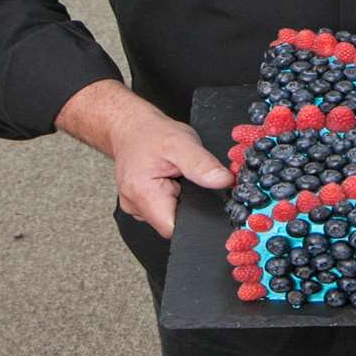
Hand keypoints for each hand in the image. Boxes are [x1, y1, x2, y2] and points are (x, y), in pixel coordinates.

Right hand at [57, 80, 233, 238]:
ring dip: (178, 200)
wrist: (129, 127)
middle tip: (184, 179)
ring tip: (174, 177)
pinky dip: (170, 197)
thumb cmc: (151, 134)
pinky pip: (161, 209)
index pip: (173, 228)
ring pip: (167, 216)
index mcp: (143, 194)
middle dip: (186, 204)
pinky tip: (169, 180)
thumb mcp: (182, 142)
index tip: (199, 195)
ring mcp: (135, 206)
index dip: (194, 216)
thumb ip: (203, 165)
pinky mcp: (139, 203)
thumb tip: (225, 181)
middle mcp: (134, 205)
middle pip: (172, 223)